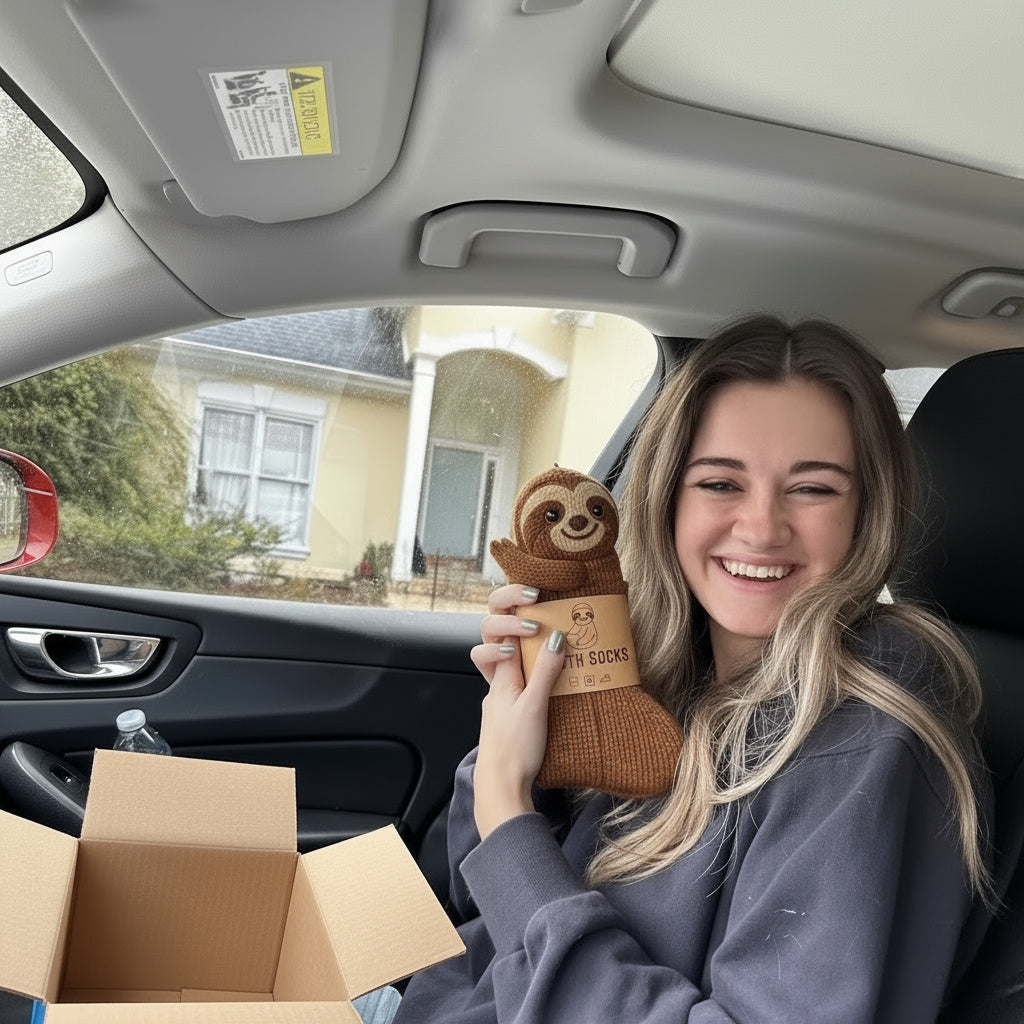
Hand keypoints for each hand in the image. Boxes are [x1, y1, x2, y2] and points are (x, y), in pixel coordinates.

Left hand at [470, 584, 565, 838]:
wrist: (500, 788)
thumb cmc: (514, 750)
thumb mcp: (535, 706)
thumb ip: (546, 671)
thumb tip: (557, 636)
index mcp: (500, 674)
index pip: (500, 629)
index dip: (517, 612)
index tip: (539, 601)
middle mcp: (496, 681)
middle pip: (492, 635)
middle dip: (510, 616)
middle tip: (534, 602)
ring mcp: (499, 695)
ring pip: (503, 655)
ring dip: (520, 642)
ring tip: (543, 634)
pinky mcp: (507, 711)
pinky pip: (513, 676)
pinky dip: (527, 667)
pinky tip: (547, 675)